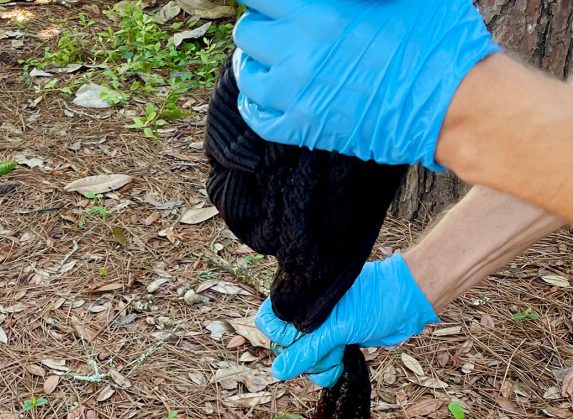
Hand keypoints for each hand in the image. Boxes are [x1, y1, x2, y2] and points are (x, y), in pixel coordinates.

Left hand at [233, 0, 498, 169]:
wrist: (449, 100)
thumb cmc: (434, 35)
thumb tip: (320, 2)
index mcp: (320, 11)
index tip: (269, 2)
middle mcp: (299, 52)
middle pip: (248, 30)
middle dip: (262, 23)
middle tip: (281, 25)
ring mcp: (296, 95)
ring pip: (246, 74)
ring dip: (255, 62)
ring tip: (271, 57)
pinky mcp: (302, 129)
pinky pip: (256, 117)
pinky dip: (255, 102)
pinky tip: (266, 91)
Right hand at [259, 254, 438, 386]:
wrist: (408, 302)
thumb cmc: (373, 302)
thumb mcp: (337, 328)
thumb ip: (306, 351)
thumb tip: (278, 372)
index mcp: (300, 298)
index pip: (268, 322)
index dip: (279, 336)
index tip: (298, 339)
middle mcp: (305, 314)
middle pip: (285, 347)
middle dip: (305, 355)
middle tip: (327, 345)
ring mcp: (319, 330)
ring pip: (302, 360)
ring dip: (320, 364)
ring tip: (340, 351)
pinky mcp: (333, 342)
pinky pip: (317, 366)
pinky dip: (327, 370)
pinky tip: (340, 364)